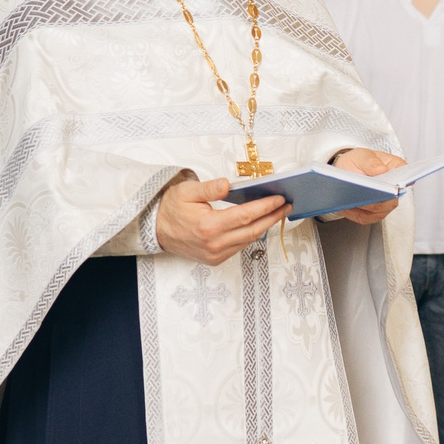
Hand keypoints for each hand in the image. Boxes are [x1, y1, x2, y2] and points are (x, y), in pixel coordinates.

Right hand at [155, 175, 287, 266]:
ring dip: (264, 226)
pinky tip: (258, 224)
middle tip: (286, 206)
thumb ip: (209, 188)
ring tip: (276, 213)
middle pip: (252, 231)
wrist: (156, 229)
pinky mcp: (215, 259)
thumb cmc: (171, 208)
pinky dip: (251, 235)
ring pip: (248, 241)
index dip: (265, 207)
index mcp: (208, 226)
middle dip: (272, 217)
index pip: (245, 216)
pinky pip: (239, 247)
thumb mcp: (187, 191)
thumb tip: (227, 184)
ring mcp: (215, 254)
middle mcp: (214, 244)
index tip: (279, 199)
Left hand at [326, 147, 406, 225]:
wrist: (346, 171)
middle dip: (376, 197)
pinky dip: (353, 213)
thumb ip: (370, 161)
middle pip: (391, 199)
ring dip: (363, 206)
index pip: (404, 176)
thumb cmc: (358, 162)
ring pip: (377, 210)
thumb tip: (381, 169)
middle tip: (363, 194)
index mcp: (396, 170)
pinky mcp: (373, 215)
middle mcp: (394, 190)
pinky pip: (365, 217)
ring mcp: (385, 204)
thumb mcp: (362, 155)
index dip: (398, 183)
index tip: (387, 185)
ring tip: (349, 200)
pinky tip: (345, 206)